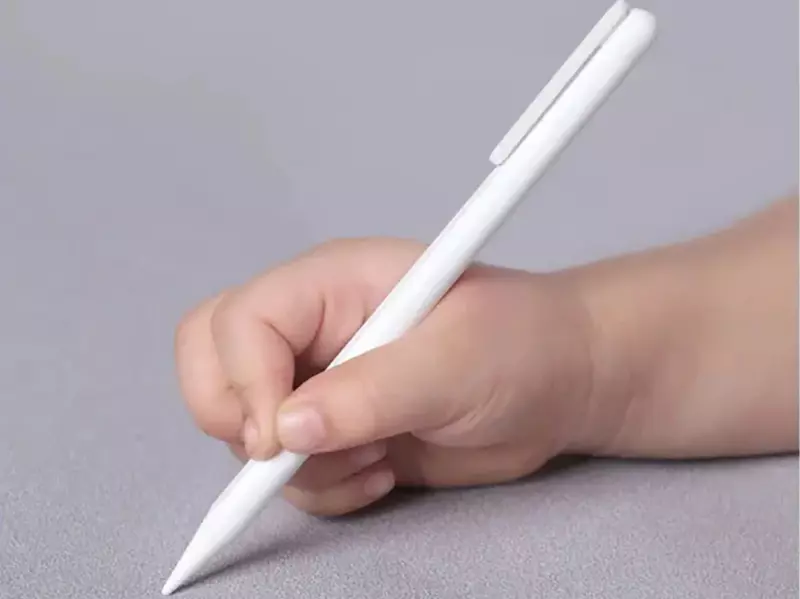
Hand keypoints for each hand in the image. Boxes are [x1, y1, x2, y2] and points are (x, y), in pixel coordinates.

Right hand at [174, 238, 596, 515]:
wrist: (563, 384)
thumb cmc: (523, 344)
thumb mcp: (454, 361)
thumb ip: (370, 392)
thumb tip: (285, 432)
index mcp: (331, 285)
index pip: (239, 321)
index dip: (245, 382)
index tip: (283, 437)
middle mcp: (314, 332)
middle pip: (212, 365)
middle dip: (235, 420)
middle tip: (289, 453)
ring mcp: (322, 385)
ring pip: (248, 435)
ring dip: (302, 467)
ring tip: (379, 454)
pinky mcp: (340, 435)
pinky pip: (292, 475)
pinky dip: (325, 490)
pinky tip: (383, 472)